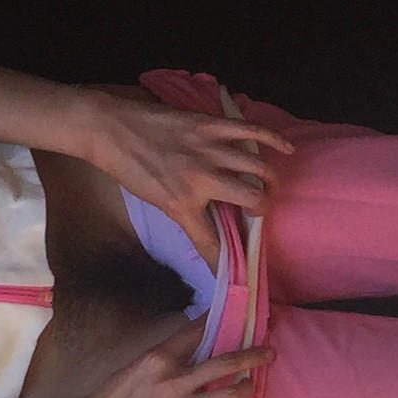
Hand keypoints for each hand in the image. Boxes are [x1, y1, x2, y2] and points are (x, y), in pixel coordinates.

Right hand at [62, 323, 269, 397]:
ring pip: (227, 395)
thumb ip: (165, 358)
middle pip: (224, 363)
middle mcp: (172, 381)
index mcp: (158, 358)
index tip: (243, 317)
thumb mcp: (135, 367)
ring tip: (254, 384)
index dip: (224, 322)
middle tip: (269, 352)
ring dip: (247, 387)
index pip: (199, 332)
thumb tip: (194, 345)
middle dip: (252, 355)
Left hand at [79, 93, 295, 263]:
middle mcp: (201, 178)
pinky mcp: (211, 124)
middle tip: (258, 211)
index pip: (212, 241)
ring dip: (269, 181)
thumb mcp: (154, 201)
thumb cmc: (128, 168)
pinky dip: (273, 139)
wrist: (110, 130)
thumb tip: (211, 221)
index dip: (226, 260)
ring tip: (269, 187)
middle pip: (251, 200)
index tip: (238, 273)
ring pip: (257, 168)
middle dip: (261, 210)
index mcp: (181, 204)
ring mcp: (208, 148)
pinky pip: (251, 131)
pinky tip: (287, 150)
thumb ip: (186, 211)